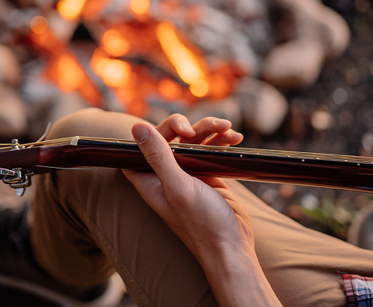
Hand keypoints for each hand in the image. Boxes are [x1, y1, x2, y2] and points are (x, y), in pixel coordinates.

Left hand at [123, 115, 281, 306]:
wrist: (232, 246)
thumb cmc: (202, 224)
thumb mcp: (178, 188)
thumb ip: (158, 157)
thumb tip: (137, 127)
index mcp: (150, 179)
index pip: (141, 146)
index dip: (153, 131)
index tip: (178, 131)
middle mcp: (166, 175)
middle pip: (170, 137)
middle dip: (189, 126)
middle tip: (201, 131)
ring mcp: (187, 174)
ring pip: (193, 140)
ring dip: (210, 130)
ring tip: (228, 129)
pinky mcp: (207, 174)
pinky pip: (210, 149)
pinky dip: (221, 141)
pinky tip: (235, 138)